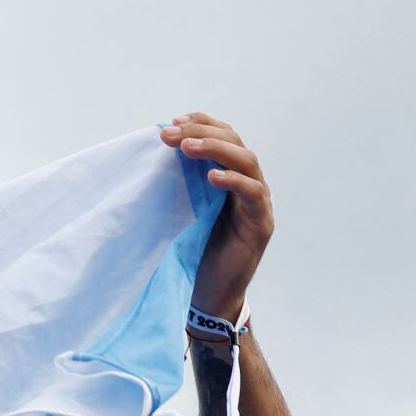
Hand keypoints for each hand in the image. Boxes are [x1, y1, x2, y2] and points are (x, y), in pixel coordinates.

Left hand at [162, 113, 272, 317]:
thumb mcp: (180, 209)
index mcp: (228, 175)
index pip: (222, 136)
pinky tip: (212, 177)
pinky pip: (252, 194)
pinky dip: (233, 181)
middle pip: (234, 142)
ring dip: (215, 150)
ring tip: (186, 148)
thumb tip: (154, 149)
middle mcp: (247, 183)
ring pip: (247, 161)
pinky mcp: (261, 224)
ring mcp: (258, 202)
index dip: (201, 123)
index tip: (173, 120)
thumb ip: (178, 181)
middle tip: (171, 133)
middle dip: (202, 133)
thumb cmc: (190, 251)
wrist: (206, 295)